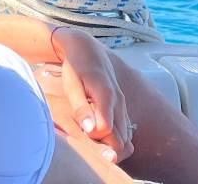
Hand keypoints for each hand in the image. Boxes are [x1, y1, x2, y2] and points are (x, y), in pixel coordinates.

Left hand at [42, 27, 133, 161]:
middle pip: (121, 140)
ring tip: (90, 137)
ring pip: (126, 139)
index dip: (91, 135)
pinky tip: (97, 133)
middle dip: (104, 148)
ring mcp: (123, 106)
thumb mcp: (72, 86)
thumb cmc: (75, 68)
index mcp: (107, 96)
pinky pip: (125, 133)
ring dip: (110, 146)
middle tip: (86, 140)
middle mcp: (120, 102)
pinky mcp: (123, 109)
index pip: (106, 129)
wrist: (87, 50)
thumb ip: (81, 108)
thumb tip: (90, 129)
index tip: (80, 128)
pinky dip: (114, 140)